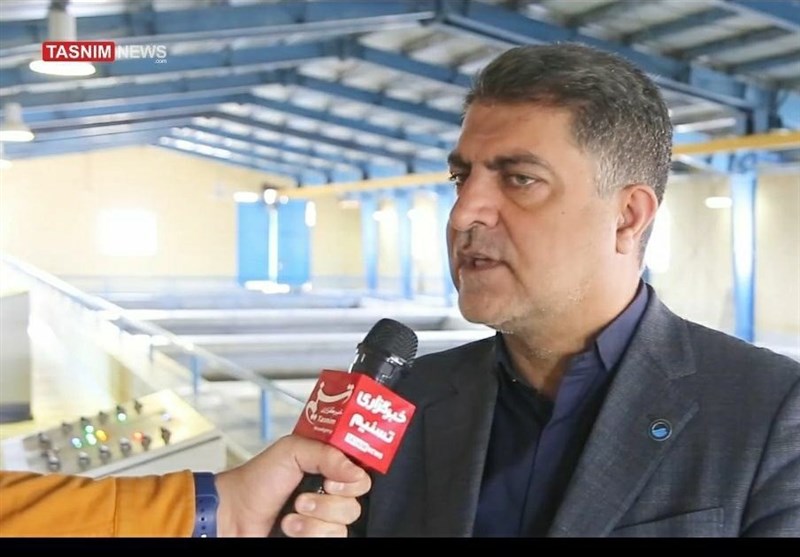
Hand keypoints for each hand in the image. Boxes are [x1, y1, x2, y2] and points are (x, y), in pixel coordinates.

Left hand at [213, 435, 370, 536]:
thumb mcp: (291, 450)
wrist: (235, 516)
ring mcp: (324, 520)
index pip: (361, 474)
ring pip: (345, 524)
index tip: (333, 480)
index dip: (353, 479)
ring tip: (291, 515)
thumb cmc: (256, 482)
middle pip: (356, 502)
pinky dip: (310, 534)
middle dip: (327, 502)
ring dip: (314, 520)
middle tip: (302, 498)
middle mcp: (330, 495)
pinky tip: (291, 530)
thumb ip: (326, 453)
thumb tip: (355, 471)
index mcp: (329, 469)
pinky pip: (334, 538)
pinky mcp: (318, 537)